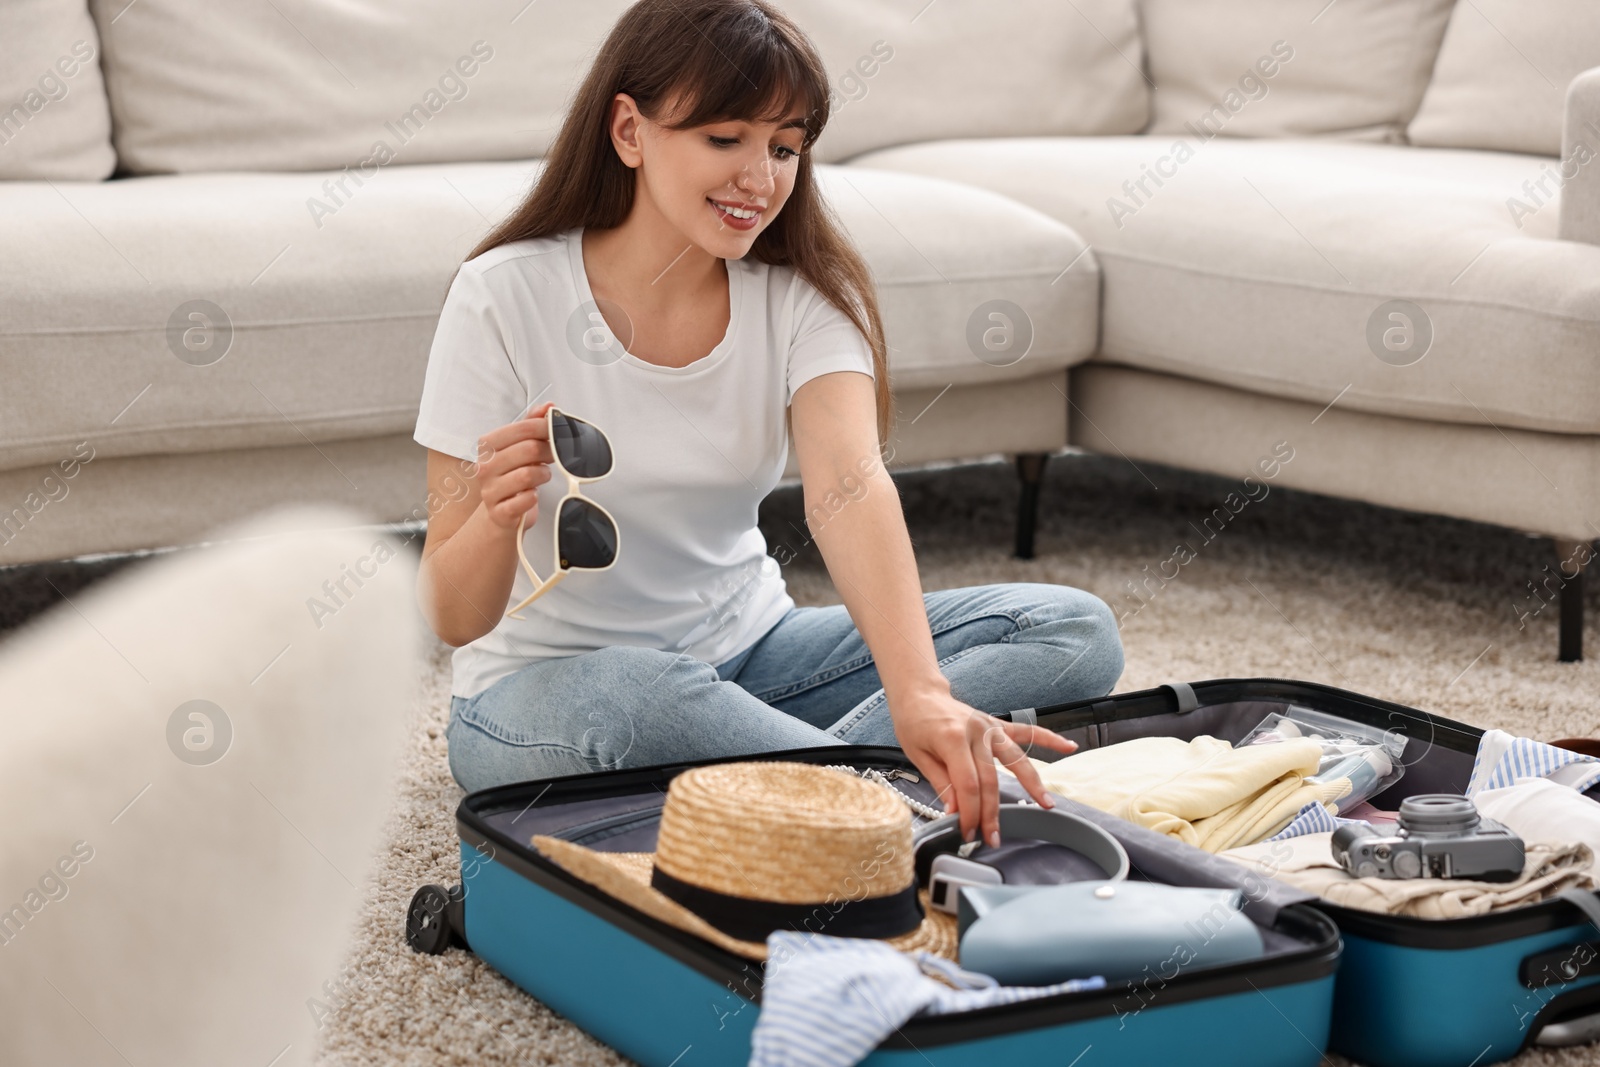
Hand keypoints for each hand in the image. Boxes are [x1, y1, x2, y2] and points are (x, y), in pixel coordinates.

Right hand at [476, 402, 555, 530]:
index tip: (558, 432)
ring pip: (527, 475)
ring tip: (543, 474)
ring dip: (543, 474)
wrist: (501, 512)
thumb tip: (549, 405)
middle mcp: (485, 466)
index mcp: (488, 444)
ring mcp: (489, 490)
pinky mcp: (499, 512)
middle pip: (529, 449)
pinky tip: (533, 494)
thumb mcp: (520, 447)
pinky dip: (534, 497)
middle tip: (556, 456)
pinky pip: (525, 500)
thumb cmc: (513, 474)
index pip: (523, 428)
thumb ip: (532, 424)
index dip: (547, 428)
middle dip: (549, 451)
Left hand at [890, 688, 1077, 847]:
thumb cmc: (915, 724)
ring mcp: (989, 727)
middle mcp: (976, 732)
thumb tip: (957, 812)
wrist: (919, 694)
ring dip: (1033, 783)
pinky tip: (1068, 746)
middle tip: (994, 838)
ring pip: (1016, 758)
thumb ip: (942, 783)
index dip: (970, 813)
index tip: (968, 833)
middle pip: (991, 780)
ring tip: (1047, 804)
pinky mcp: (996, 724)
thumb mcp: (919, 756)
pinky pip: (1026, 731)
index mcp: (952, 739)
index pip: (968, 785)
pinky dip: (1048, 738)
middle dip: (992, 813)